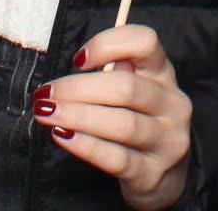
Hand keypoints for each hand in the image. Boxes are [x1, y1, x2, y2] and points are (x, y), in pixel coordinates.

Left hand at [35, 25, 191, 209]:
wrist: (163, 175)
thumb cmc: (137, 120)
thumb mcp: (135, 91)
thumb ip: (114, 73)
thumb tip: (82, 64)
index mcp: (164, 74)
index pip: (145, 43)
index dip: (108, 44)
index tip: (77, 60)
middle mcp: (172, 105)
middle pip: (127, 87)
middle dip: (78, 88)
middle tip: (45, 94)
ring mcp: (167, 141)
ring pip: (123, 124)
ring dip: (77, 116)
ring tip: (46, 113)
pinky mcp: (152, 174)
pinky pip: (117, 158)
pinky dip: (86, 146)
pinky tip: (63, 136)